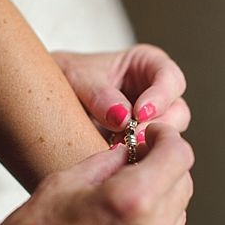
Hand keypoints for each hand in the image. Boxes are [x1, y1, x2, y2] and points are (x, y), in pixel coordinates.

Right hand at [0, 123, 193, 224]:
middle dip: (164, 167)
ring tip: (124, 203)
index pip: (179, 154)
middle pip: (184, 183)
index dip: (166, 138)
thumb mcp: (60, 184)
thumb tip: (133, 149)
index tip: (151, 137)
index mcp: (130, 200)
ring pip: (180, 216)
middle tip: (137, 164)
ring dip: (161, 201)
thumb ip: (107, 162)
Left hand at [53, 45, 189, 145]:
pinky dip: (136, 157)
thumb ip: (99, 93)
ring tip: (117, 148)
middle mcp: (157, 94)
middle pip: (177, 111)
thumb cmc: (66, 75)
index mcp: (148, 65)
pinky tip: (117, 159)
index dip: (161, 96)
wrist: (48, 99)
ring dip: (147, 144)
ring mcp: (152, 122)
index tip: (140, 113)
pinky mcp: (143, 144)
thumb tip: (123, 118)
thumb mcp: (77, 75)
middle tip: (130, 138)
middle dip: (157, 127)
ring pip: (168, 137)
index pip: (170, 78)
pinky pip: (151, 154)